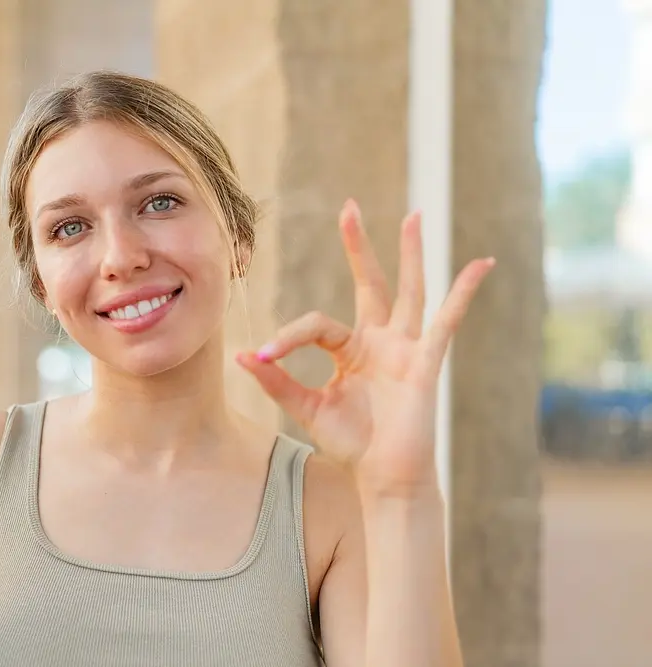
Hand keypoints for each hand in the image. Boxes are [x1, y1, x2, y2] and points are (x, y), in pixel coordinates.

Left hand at [238, 200, 493, 494]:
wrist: (384, 477)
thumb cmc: (351, 443)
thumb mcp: (306, 407)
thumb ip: (278, 380)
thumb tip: (242, 354)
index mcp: (350, 350)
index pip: (317, 324)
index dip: (288, 337)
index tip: (265, 355)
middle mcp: (380, 341)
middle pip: (370, 283)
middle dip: (359, 247)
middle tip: (349, 208)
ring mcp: (406, 348)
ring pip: (409, 291)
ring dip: (410, 254)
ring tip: (413, 216)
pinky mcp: (426, 362)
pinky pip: (447, 321)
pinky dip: (464, 291)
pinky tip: (481, 264)